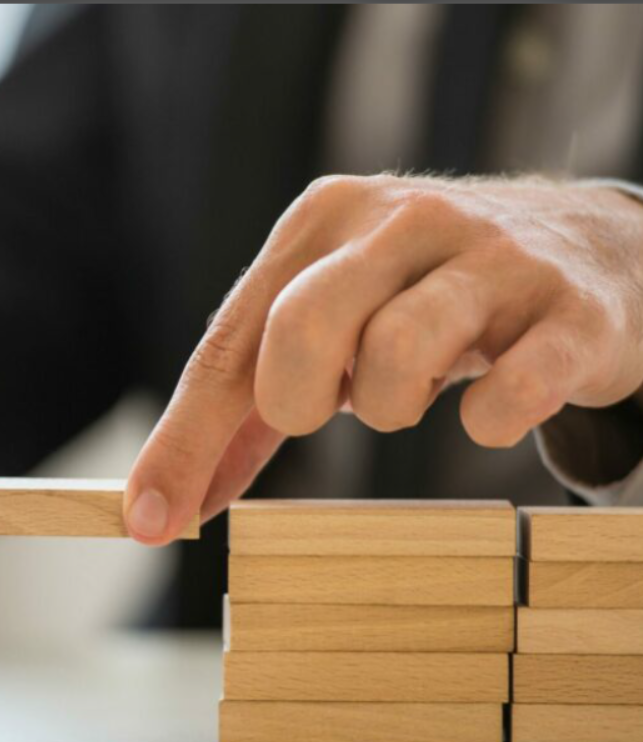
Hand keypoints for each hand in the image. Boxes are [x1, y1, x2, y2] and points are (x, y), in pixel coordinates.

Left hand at [125, 175, 642, 543]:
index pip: (229, 345)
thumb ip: (244, 407)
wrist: (592, 252)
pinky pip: (516, 385)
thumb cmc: (424, 304)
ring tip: (412, 398)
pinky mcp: (572, 308)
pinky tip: (487, 413)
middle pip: (300, 327)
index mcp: (321, 222)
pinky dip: (490, 421)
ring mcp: (492, 257)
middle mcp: (401, 221)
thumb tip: (160, 501)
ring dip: (391, 410)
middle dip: (295, 402)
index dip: (183, 441)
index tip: (149, 520)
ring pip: (400, 353)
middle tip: (332, 409)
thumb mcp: (329, 327)